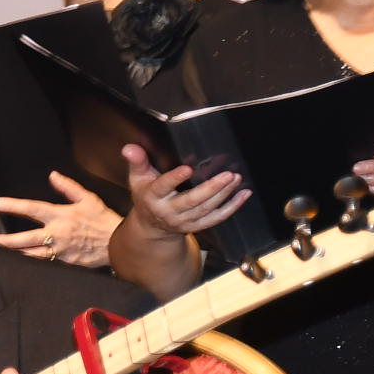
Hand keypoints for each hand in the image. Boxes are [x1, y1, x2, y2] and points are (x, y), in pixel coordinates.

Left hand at [0, 172, 120, 267]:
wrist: (118, 244)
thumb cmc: (102, 219)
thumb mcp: (88, 199)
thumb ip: (68, 187)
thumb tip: (53, 175)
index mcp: (61, 216)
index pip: (32, 209)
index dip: (13, 206)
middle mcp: (57, 234)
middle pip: (26, 239)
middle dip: (7, 240)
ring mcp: (59, 250)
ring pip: (32, 253)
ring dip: (16, 251)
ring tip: (2, 250)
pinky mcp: (64, 261)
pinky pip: (44, 260)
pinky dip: (32, 258)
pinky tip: (23, 257)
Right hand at [123, 144, 245, 239]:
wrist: (151, 226)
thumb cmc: (146, 196)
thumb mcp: (137, 178)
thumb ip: (137, 161)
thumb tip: (129, 148)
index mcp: (152, 198)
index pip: (162, 187)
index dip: (175, 179)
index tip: (188, 168)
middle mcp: (168, 212)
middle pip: (192, 201)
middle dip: (211, 188)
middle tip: (227, 174)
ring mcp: (184, 221)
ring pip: (207, 208)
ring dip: (224, 194)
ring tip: (236, 178)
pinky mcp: (197, 226)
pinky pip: (217, 218)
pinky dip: (232, 207)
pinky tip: (244, 194)